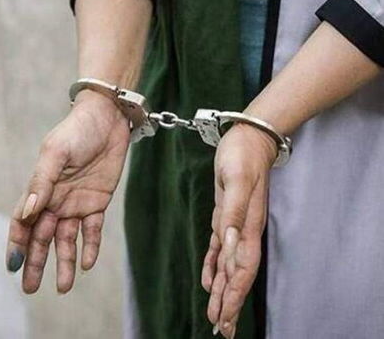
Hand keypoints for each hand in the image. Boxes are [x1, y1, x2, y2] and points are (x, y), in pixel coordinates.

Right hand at [5, 90, 129, 293]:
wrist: (107, 119)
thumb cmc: (76, 131)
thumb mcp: (55, 153)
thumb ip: (41, 182)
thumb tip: (26, 212)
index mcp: (39, 189)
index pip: (23, 223)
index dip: (16, 245)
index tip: (13, 267)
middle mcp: (55, 201)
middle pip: (42, 238)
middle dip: (35, 263)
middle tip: (30, 289)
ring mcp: (76, 204)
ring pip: (66, 240)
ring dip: (63, 262)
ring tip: (62, 288)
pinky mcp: (97, 203)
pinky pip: (92, 231)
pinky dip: (89, 247)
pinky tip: (86, 265)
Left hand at [201, 123, 276, 337]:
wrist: (249, 138)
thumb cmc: (242, 157)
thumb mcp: (236, 180)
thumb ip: (234, 212)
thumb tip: (229, 242)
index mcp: (247, 228)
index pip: (240, 271)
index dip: (233, 296)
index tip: (225, 318)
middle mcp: (243, 232)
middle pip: (236, 276)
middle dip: (229, 303)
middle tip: (222, 330)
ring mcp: (235, 226)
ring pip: (228, 267)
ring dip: (222, 291)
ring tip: (217, 315)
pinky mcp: (226, 216)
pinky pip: (219, 250)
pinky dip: (213, 267)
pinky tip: (209, 281)